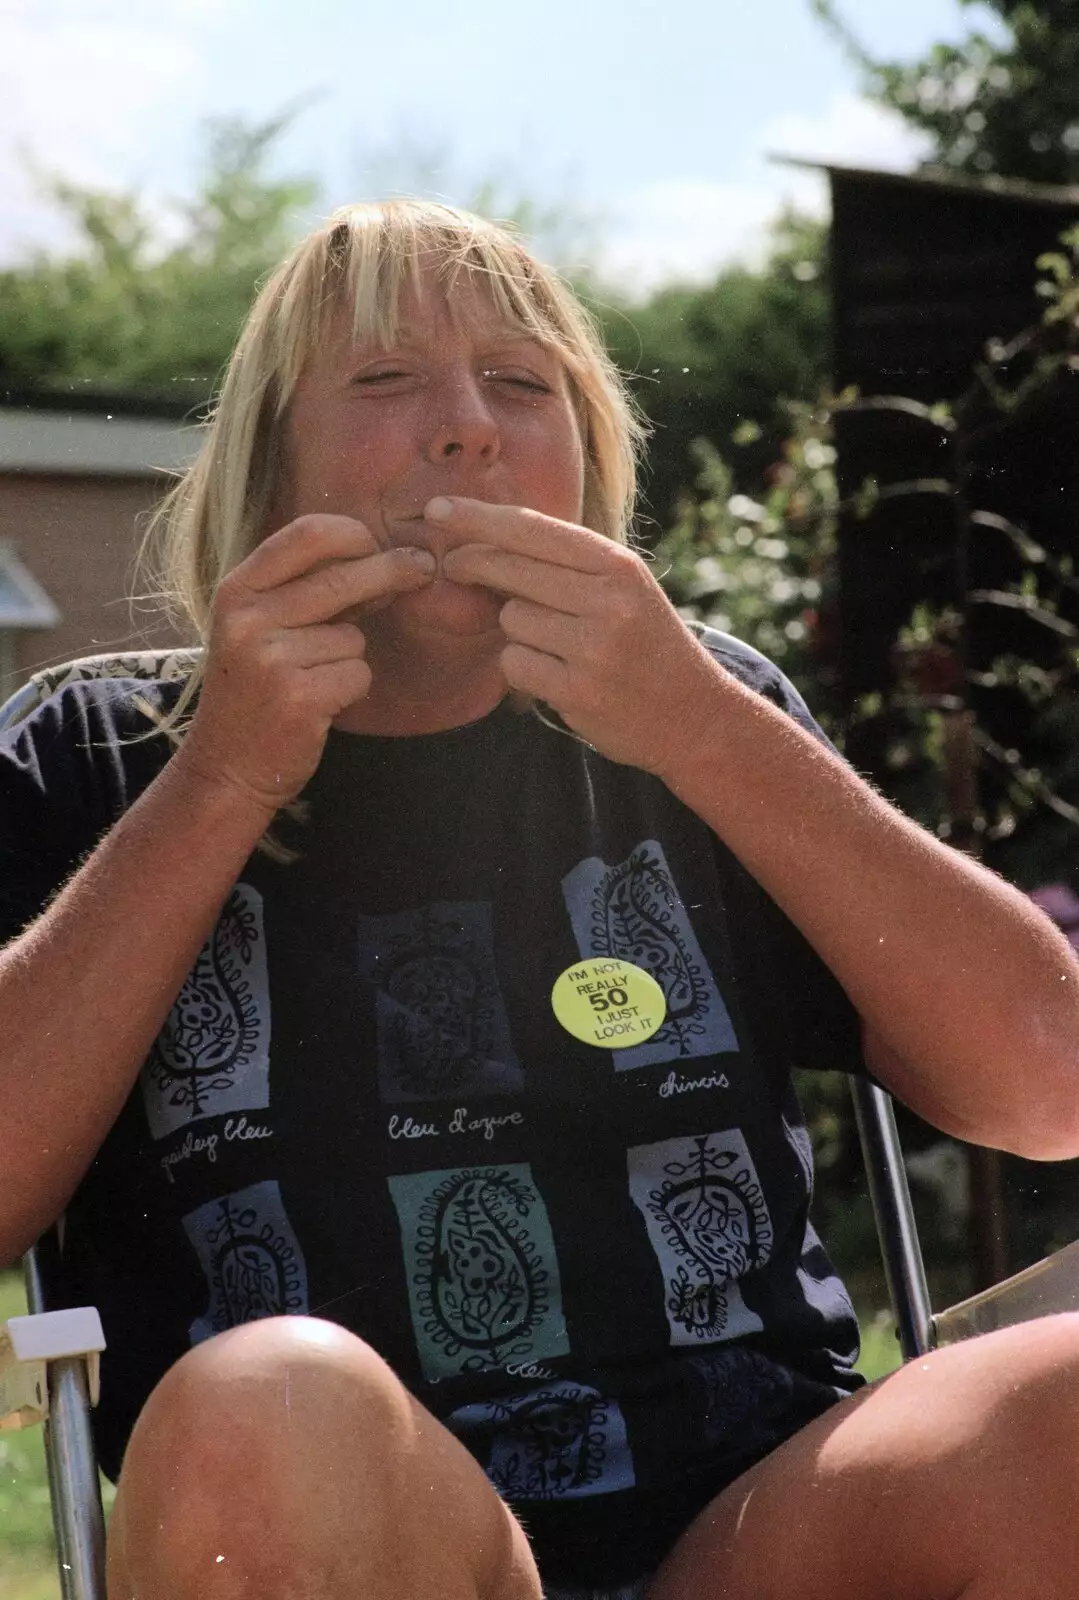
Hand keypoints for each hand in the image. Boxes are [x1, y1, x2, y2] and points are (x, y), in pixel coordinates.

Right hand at [179, 515, 434, 811]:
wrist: (226, 767)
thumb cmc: (253, 693)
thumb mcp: (258, 629)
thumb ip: (307, 592)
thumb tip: (382, 558)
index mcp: (237, 590)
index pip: (306, 533)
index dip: (353, 534)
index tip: (378, 546)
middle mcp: (249, 619)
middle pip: (342, 577)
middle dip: (392, 570)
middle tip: (421, 569)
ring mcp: (271, 658)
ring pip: (354, 636)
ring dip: (350, 658)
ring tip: (313, 680)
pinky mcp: (299, 697)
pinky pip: (358, 674)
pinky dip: (351, 689)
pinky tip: (320, 705)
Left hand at [434, 496, 719, 774]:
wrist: (695, 716)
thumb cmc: (647, 645)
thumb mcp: (624, 590)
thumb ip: (568, 564)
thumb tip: (485, 539)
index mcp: (618, 566)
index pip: (534, 530)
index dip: (479, 518)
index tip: (437, 508)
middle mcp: (608, 602)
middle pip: (510, 569)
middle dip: (472, 564)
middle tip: (451, 566)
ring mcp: (593, 648)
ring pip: (511, 620)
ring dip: (516, 630)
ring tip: (557, 645)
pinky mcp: (578, 692)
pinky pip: (515, 664)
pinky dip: (523, 669)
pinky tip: (556, 676)